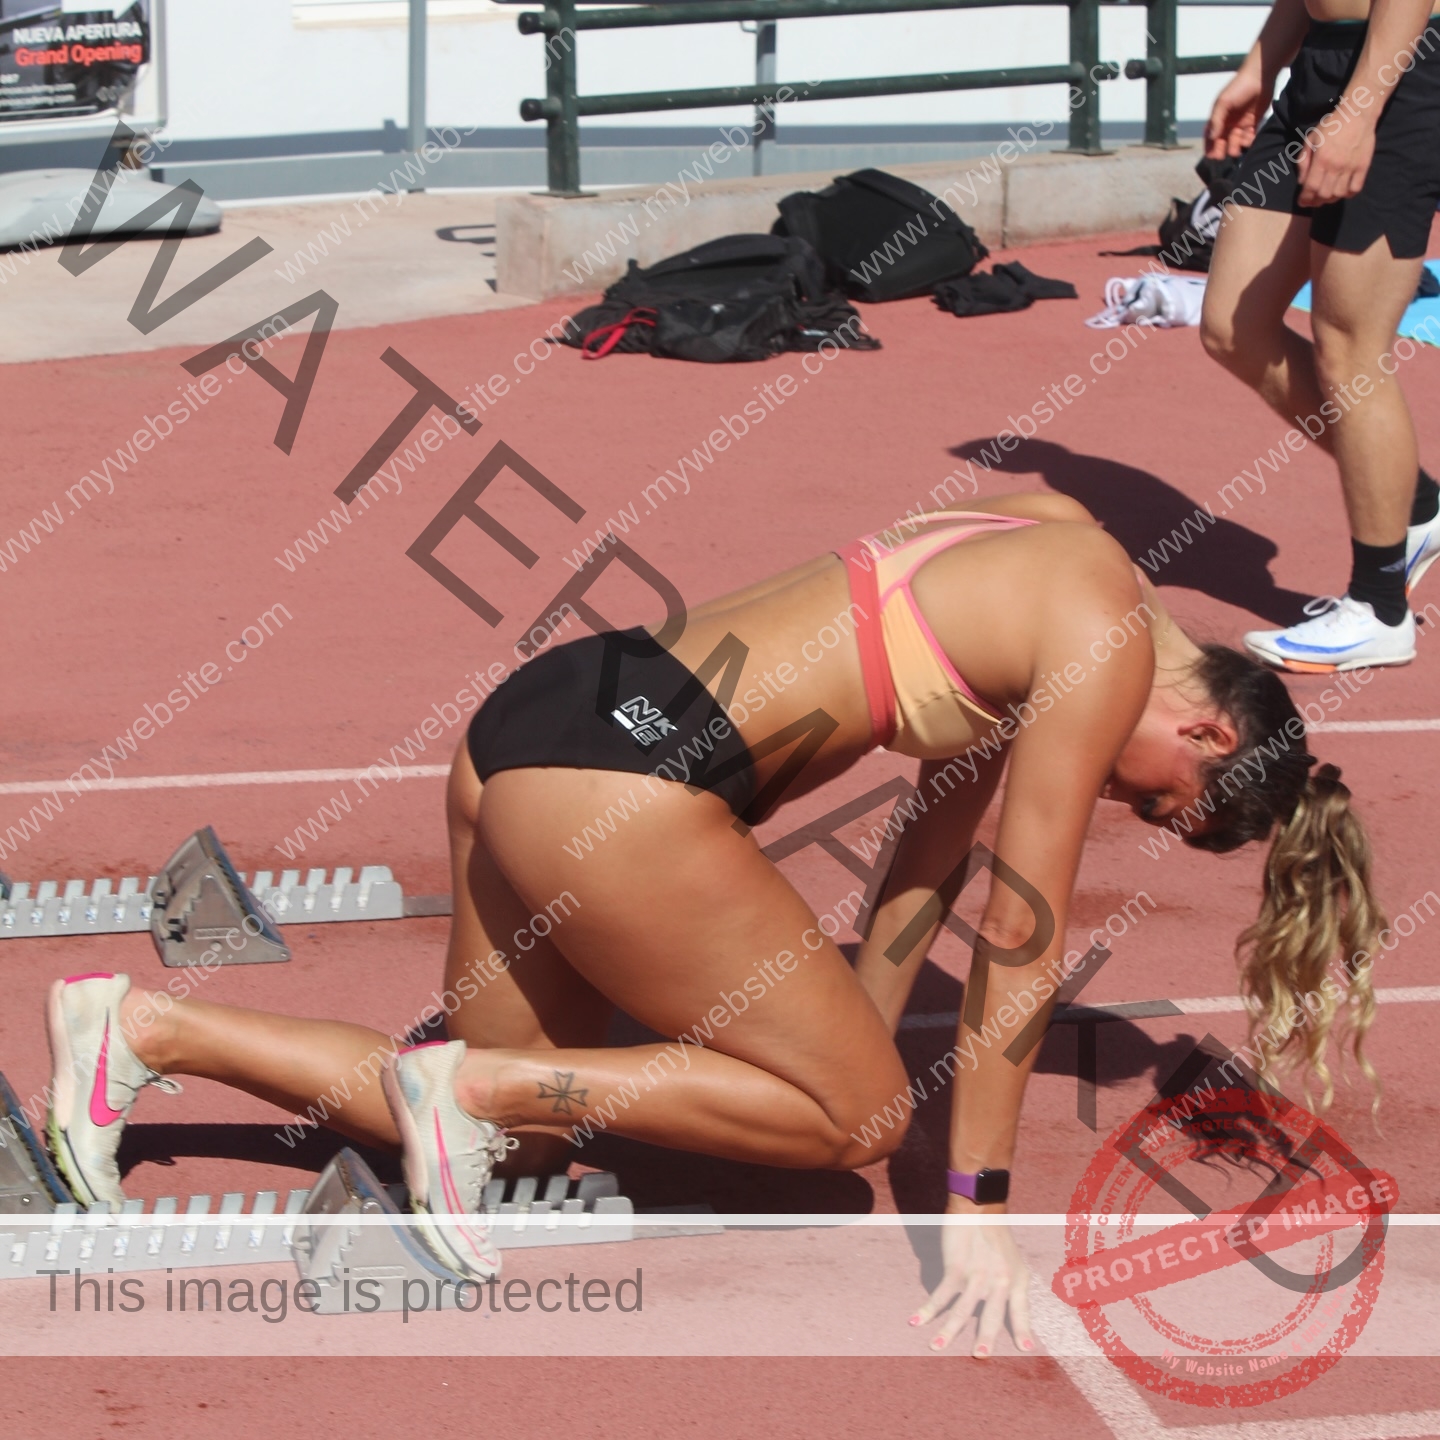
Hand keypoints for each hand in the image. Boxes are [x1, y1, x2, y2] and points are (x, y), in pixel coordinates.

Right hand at [910, 1205, 1034, 1356]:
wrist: (979, 1208)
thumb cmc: (996, 1235)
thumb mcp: (1013, 1261)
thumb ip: (1010, 1286)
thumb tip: (1004, 1308)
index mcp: (1015, 1280)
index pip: (1020, 1310)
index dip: (1022, 1330)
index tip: (1026, 1349)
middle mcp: (998, 1281)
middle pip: (992, 1316)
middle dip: (986, 1337)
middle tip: (980, 1355)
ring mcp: (976, 1276)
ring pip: (962, 1310)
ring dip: (948, 1331)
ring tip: (937, 1347)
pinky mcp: (955, 1269)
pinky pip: (941, 1295)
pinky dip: (928, 1309)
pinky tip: (916, 1320)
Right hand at [1205, 68, 1270, 158]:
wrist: (1260, 76)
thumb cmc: (1239, 87)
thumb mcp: (1224, 102)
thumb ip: (1217, 120)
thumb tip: (1211, 137)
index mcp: (1219, 117)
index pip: (1211, 135)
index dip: (1209, 146)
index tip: (1210, 156)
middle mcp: (1229, 122)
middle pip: (1223, 140)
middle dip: (1222, 149)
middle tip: (1223, 156)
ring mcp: (1241, 123)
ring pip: (1236, 140)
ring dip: (1236, 146)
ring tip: (1238, 148)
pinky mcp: (1254, 122)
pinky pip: (1250, 136)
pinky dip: (1249, 140)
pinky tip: (1249, 140)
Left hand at [1296, 111, 1375, 206]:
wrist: (1357, 114)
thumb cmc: (1331, 126)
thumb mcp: (1311, 140)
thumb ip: (1303, 161)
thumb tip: (1302, 182)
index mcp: (1321, 160)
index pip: (1311, 187)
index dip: (1305, 198)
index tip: (1302, 202)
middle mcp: (1336, 166)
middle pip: (1325, 194)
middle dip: (1316, 201)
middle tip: (1314, 200)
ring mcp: (1351, 167)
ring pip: (1339, 194)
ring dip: (1331, 199)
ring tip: (1327, 196)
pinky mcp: (1363, 166)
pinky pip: (1356, 188)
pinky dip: (1348, 194)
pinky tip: (1343, 190)